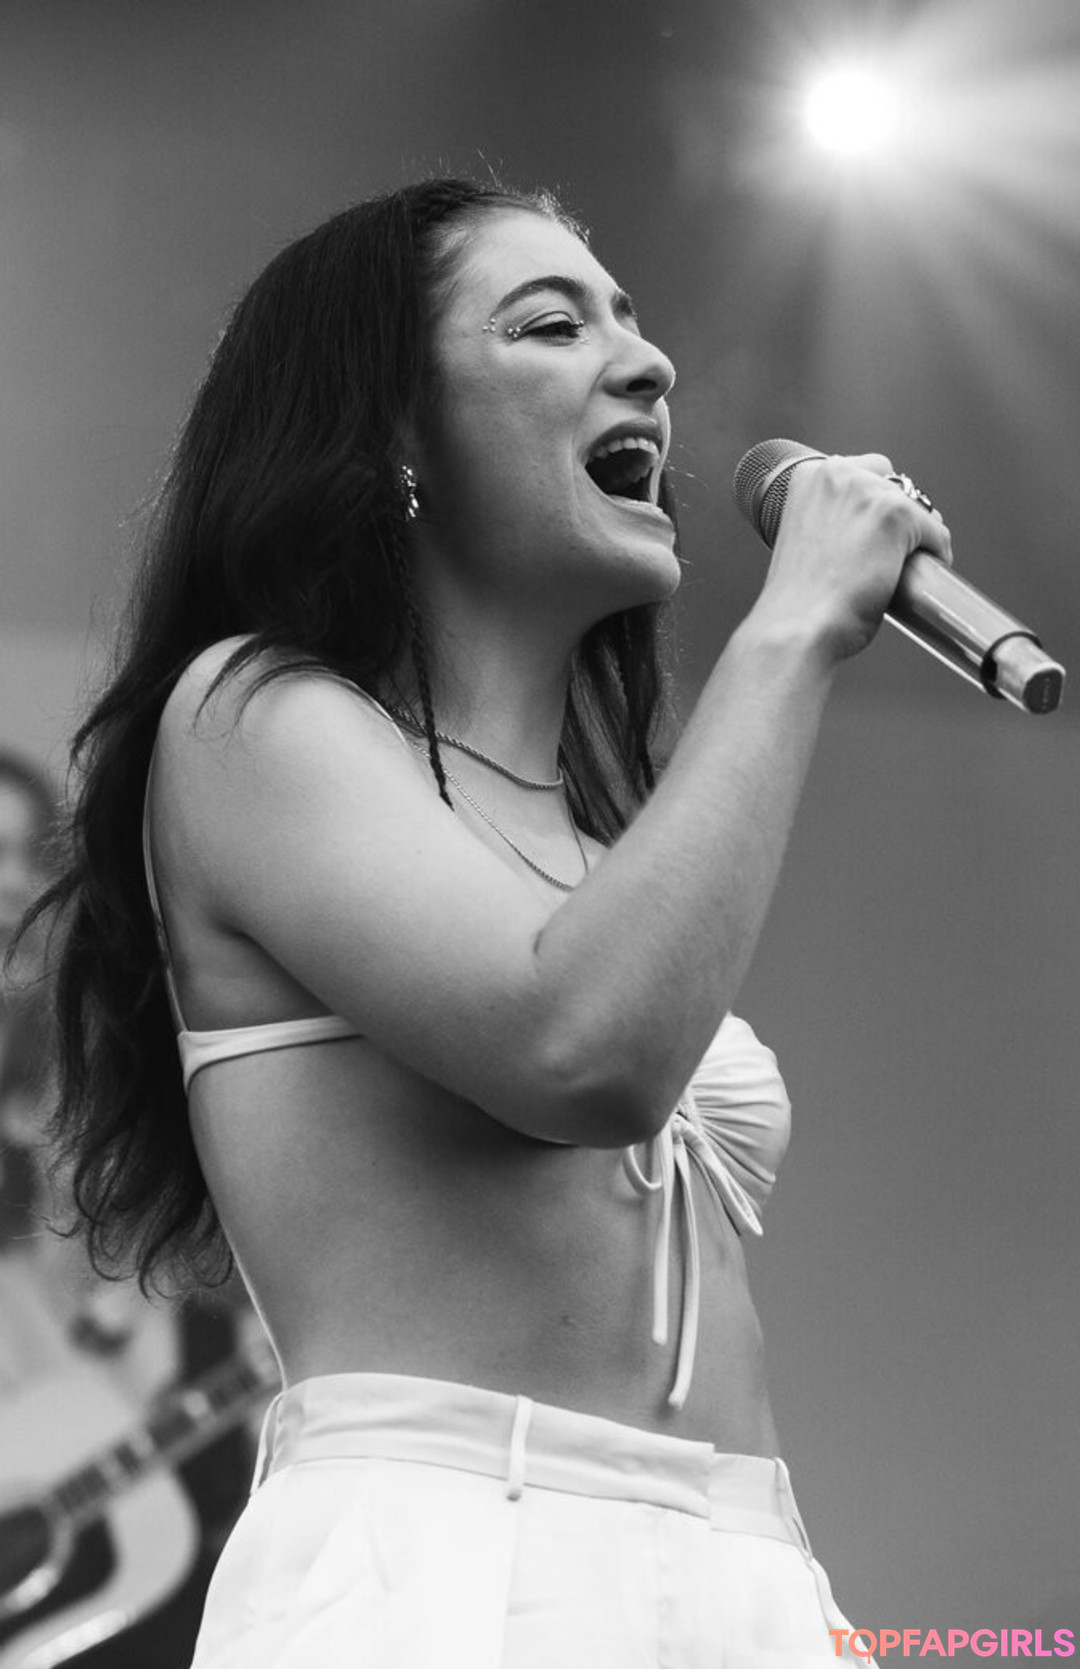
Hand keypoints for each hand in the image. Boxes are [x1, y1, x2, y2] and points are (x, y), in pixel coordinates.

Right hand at [752, 453, 952, 663]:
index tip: (872, 532)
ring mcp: (869, 492)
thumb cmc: (797, 600)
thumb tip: (868, 532)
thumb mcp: (805, 540)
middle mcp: (838, 474)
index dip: (873, 504)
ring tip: (905, 567)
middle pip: (895, 483)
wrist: (798, 627)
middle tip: (890, 552)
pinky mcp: (897, 516)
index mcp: (809, 475)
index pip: (863, 471)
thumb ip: (830, 522)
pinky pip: (936, 532)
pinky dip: (936, 554)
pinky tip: (922, 578)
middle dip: (898, 515)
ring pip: (918, 507)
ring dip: (917, 535)